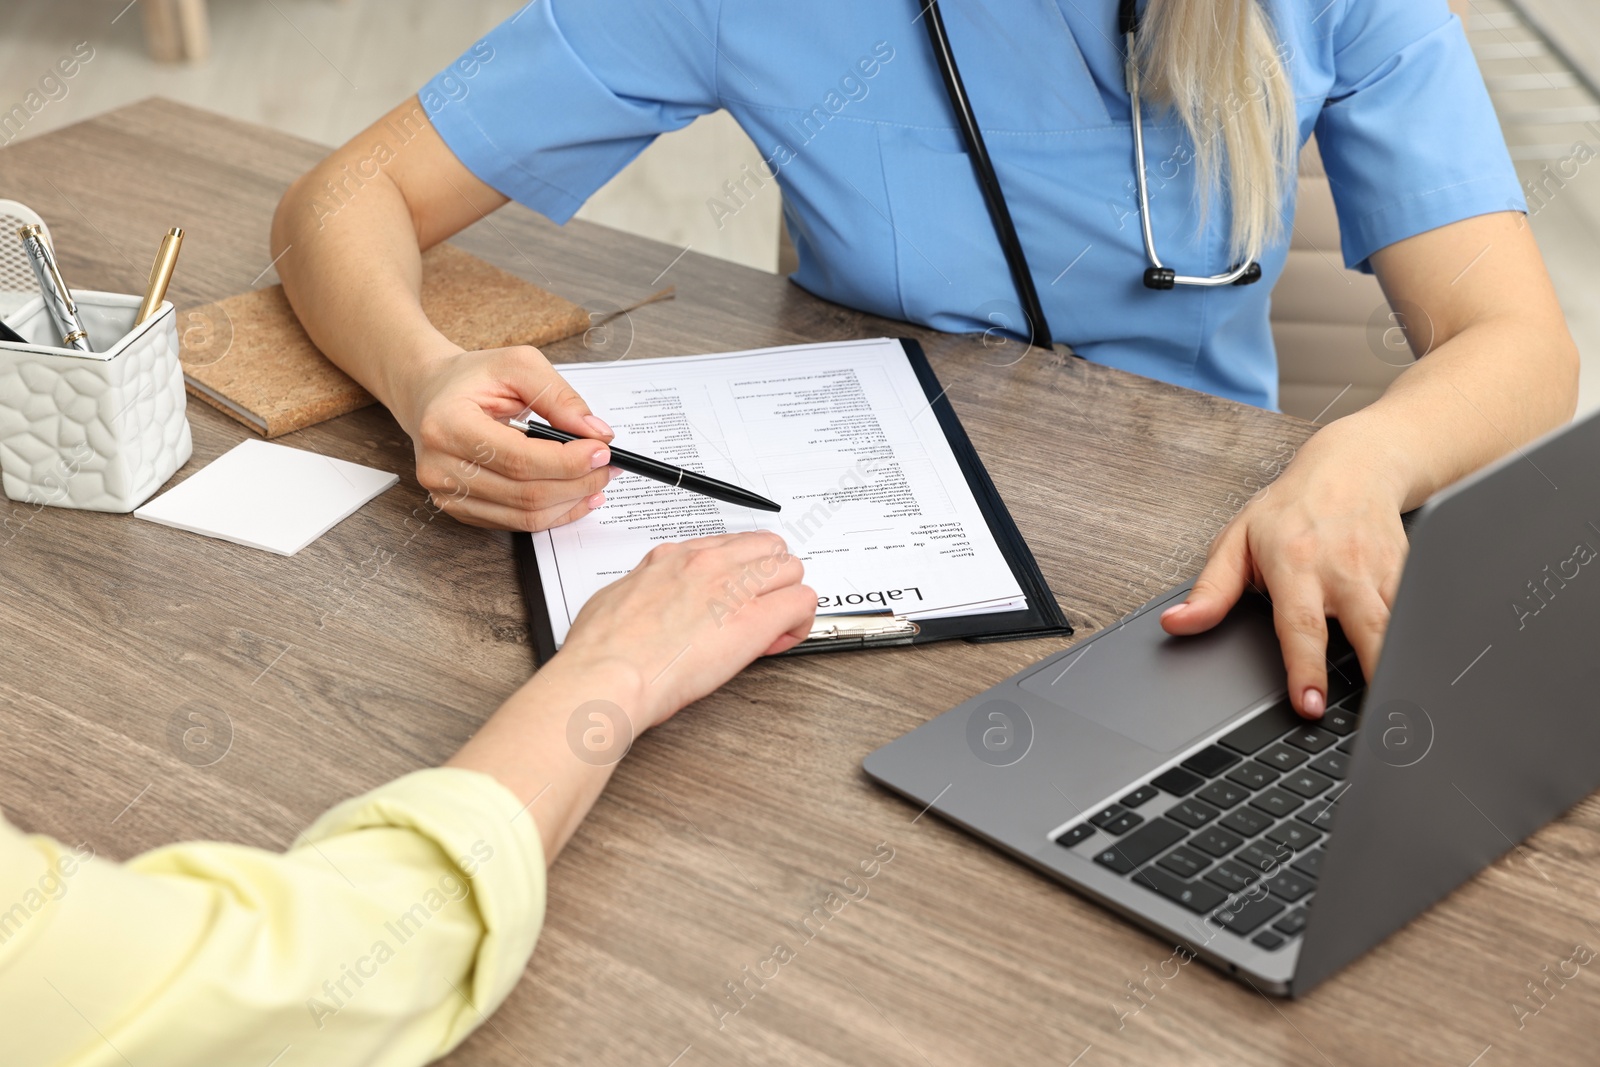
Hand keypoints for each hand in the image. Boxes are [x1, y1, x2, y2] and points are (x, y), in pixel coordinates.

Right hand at [397, 345, 616, 530]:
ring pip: (524, 516)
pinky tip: (575, 497)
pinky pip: (516, 524)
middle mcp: (440, 467)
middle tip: (608, 467)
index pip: (519, 459)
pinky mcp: (459, 510)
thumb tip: (598, 434)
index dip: (567, 461)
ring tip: (597, 481)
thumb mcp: (518, 365)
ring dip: (570, 502)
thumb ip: (560, 397)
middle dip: (578, 483)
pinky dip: (553, 514)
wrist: (432, 395)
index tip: (602, 451)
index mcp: (448, 425)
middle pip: (525, 493)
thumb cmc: (473, 378)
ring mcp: (447, 494)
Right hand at [553, 532, 816, 731]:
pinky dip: (798, 623)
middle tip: (756, 612)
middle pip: (767, 549)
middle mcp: (707, 564)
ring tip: (769, 630)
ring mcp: (733, 587)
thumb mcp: (615, 599)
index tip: (730, 600)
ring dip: (786, 597)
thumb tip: (651, 603)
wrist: (608, 674)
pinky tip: (776, 643)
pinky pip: (802, 602)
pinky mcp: (754, 619)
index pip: (729, 546)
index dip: (737, 574)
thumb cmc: (602, 651)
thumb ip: (643, 593)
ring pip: (791, 568)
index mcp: (673, 558)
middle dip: (769, 580)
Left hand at [1160, 426, 1408, 717]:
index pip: (1301, 625)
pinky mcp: (1411, 571)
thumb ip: (1210, 590)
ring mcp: (1382, 570)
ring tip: (1404, 704)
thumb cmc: (1289, 508)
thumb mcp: (1236, 541)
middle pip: (1369, 628)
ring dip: (1404, 661)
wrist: (1353, 465)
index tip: (1310, 705)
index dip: (1306, 668)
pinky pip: (1419, 611)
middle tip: (1378, 717)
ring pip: (1401, 623)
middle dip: (1375, 671)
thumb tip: (1177, 623)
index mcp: (1296, 563)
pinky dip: (1422, 641)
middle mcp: (1343, 568)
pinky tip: (1424, 670)